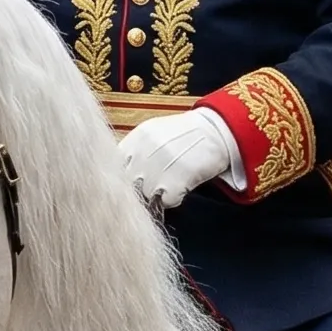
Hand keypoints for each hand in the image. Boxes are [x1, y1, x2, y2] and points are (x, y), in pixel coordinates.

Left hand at [117, 106, 232, 210]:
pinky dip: (174, 199)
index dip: (121, 177)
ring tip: (168, 185)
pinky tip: (181, 188)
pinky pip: (166, 200)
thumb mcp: (153, 133)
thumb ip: (134, 150)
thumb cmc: (184, 135)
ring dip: (156, 195)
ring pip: (145, 194)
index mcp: (137, 138)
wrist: (217, 130)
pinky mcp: (178, 177)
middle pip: (129, 183)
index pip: (114, 165)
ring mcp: (161, 164)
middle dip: (138, 188)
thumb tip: (116, 173)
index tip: (131, 181)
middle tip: (152, 186)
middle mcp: (146, 149)